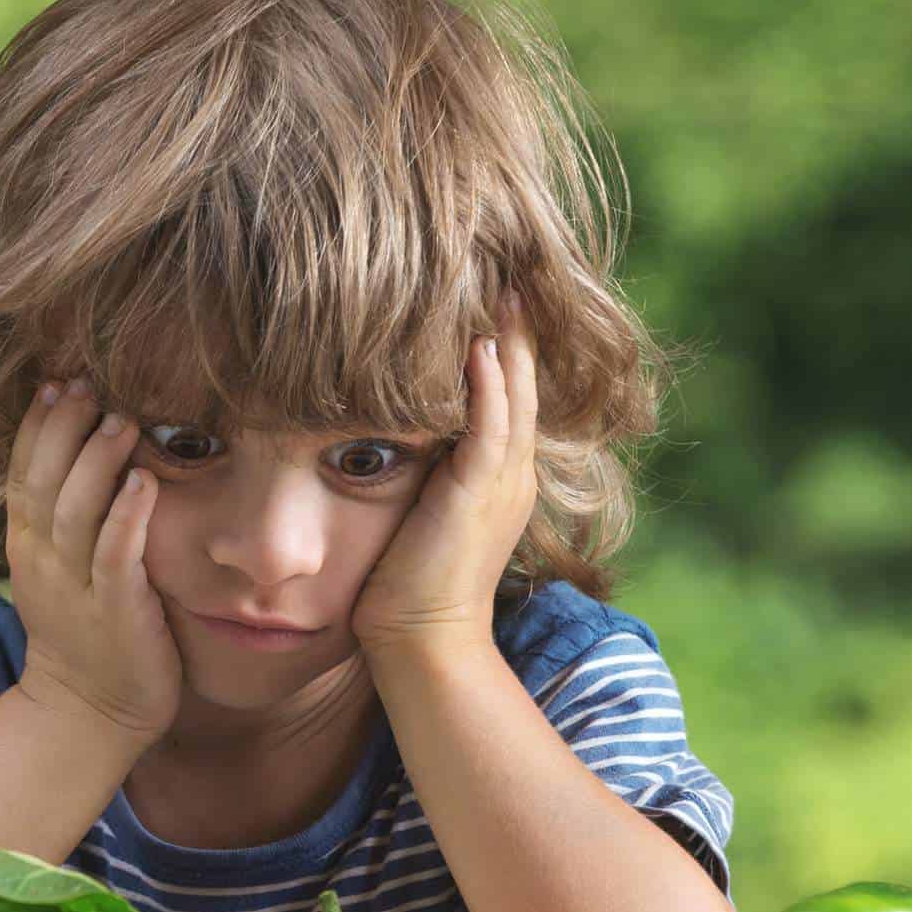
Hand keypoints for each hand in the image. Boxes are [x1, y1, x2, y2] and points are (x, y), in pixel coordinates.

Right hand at [6, 376, 183, 746]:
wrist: (89, 713)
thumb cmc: (87, 633)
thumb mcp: (59, 570)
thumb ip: (67, 517)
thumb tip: (90, 455)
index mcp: (28, 546)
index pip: (21, 472)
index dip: (37, 426)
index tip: (55, 381)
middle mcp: (43, 561)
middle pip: (42, 481)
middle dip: (62, 428)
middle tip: (86, 383)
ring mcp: (77, 588)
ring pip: (75, 512)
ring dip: (97, 462)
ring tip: (121, 419)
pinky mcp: (115, 612)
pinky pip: (116, 555)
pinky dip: (127, 516)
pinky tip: (144, 481)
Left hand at [351, 291, 538, 661]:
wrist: (421, 640)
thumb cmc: (406, 584)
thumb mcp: (421, 511)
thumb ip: (421, 468)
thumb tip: (388, 429)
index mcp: (500, 476)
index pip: (510, 394)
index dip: (504, 346)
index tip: (489, 297)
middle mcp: (513, 472)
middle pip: (523, 381)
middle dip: (516, 327)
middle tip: (508, 271)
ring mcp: (503, 481)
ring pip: (515, 392)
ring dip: (508, 339)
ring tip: (500, 286)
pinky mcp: (480, 492)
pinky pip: (494, 423)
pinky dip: (490, 382)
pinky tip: (479, 343)